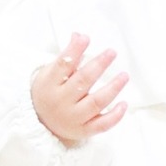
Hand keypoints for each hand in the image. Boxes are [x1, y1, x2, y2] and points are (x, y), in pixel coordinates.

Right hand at [31, 32, 127, 146]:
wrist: (40, 122)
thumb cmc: (49, 93)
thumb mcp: (51, 74)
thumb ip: (67, 57)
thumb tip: (78, 36)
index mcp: (49, 85)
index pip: (62, 65)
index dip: (74, 51)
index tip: (86, 38)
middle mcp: (60, 102)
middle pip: (82, 81)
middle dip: (98, 65)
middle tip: (111, 52)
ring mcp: (73, 117)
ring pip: (95, 103)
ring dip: (112, 88)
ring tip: (124, 75)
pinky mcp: (83, 130)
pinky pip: (102, 125)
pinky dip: (115, 116)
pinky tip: (123, 104)